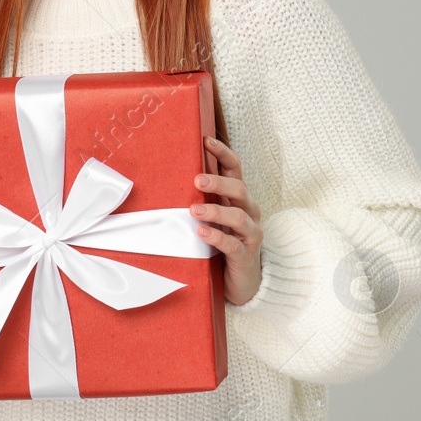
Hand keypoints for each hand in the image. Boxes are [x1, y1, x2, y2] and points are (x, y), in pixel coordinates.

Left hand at [192, 136, 263, 306]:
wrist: (241, 281)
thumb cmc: (224, 243)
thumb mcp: (214, 217)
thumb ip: (202, 199)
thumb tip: (170, 178)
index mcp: (240, 198)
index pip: (235, 169)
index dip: (223, 153)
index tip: (206, 140)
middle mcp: (249, 211)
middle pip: (240, 189)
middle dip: (218, 182)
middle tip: (197, 180)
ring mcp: (250, 233)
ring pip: (238, 215)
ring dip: (216, 210)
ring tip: (195, 210)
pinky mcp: (245, 254)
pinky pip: (233, 243)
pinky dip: (217, 236)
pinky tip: (202, 232)